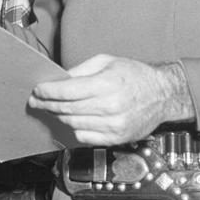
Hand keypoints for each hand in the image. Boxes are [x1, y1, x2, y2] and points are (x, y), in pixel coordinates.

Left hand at [28, 55, 192, 145]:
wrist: (163, 95)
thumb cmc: (136, 75)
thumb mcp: (107, 61)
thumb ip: (81, 71)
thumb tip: (58, 80)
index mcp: (107, 84)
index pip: (67, 91)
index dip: (47, 92)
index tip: (37, 90)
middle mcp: (110, 106)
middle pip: (67, 109)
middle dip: (47, 104)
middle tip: (37, 101)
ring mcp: (114, 125)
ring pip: (73, 124)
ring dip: (58, 117)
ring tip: (52, 109)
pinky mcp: (116, 138)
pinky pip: (85, 137)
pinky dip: (74, 129)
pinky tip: (72, 120)